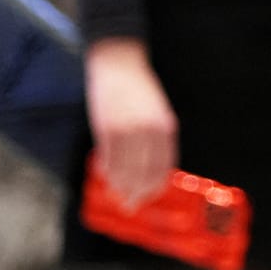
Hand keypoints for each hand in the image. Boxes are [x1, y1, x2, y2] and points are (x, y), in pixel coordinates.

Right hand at [84, 37, 176, 208]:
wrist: (119, 64)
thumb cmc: (139, 90)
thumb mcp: (156, 112)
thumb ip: (156, 138)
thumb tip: (152, 168)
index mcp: (166, 126)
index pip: (164, 165)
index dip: (156, 185)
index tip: (149, 197)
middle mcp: (149, 130)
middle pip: (144, 172)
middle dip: (137, 192)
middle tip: (130, 205)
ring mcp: (127, 130)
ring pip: (124, 169)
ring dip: (120, 186)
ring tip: (116, 195)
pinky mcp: (107, 128)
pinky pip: (108, 158)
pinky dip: (106, 171)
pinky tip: (104, 176)